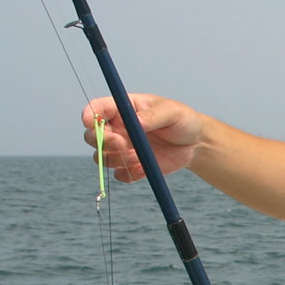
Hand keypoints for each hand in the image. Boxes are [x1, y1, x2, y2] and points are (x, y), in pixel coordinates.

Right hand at [80, 94, 205, 182]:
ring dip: (117, 159)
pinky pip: (119, 175)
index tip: (91, 122)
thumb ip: (153, 116)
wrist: (195, 144)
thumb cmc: (182, 120)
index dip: (89, 115)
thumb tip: (137, 122)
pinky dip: (128, 174)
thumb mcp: (172, 112)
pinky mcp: (131, 167)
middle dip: (102, 141)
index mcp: (123, 109)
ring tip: (141, 156)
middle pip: (91, 136)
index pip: (96, 109)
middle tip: (123, 143)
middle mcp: (117, 129)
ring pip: (102, 158)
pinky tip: (144, 167)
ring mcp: (122, 149)